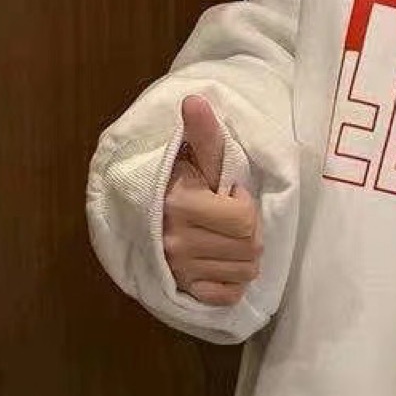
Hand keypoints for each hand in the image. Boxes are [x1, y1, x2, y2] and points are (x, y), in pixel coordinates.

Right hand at [163, 96, 262, 305]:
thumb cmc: (179, 180)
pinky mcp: (183, 290)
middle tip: (233, 219)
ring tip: (227, 238)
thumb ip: (202, 133)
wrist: (144, 211)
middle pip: (250, 248)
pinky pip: (227, 295)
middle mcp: (176, 242)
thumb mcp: (195, 157)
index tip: (228, 195)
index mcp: (181, 205)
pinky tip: (222, 262)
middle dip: (250, 232)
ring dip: (244, 255)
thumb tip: (195, 100)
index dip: (244, 205)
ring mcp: (178, 270)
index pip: (244, 220)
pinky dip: (232, 282)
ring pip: (244, 272)